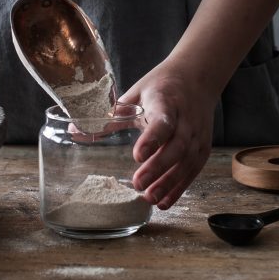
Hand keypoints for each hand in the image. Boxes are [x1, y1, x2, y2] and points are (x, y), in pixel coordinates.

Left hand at [120, 61, 217, 209]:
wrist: (197, 77)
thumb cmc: (162, 85)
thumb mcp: (136, 93)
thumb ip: (111, 114)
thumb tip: (75, 129)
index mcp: (166, 101)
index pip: (162, 122)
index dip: (152, 139)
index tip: (137, 155)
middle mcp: (186, 119)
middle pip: (177, 146)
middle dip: (158, 167)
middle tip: (138, 184)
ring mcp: (197, 134)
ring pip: (187, 161)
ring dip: (169, 182)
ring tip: (149, 198)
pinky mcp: (203, 147)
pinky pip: (193, 170)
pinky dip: (179, 187)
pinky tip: (164, 202)